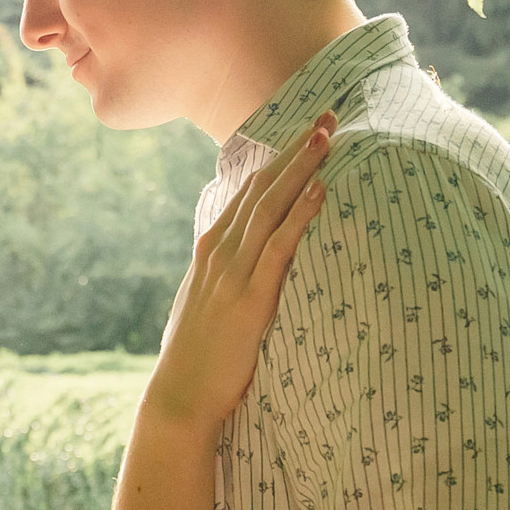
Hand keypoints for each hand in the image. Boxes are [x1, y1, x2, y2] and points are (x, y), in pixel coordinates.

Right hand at [143, 110, 333, 431]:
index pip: (247, 192)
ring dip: (301, 167)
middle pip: (261, 186)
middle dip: (295, 148)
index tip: (303, 131)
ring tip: (328, 136)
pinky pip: (279, 246)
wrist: (180, 396)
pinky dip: (300, 214)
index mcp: (210, 250)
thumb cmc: (199, 358)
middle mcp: (219, 252)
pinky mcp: (249, 297)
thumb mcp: (210, 306)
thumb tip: (251, 268)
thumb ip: (228, 279)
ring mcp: (232, 272)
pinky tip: (321, 190)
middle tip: (326, 113)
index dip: (277, 158)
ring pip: (270, 205)